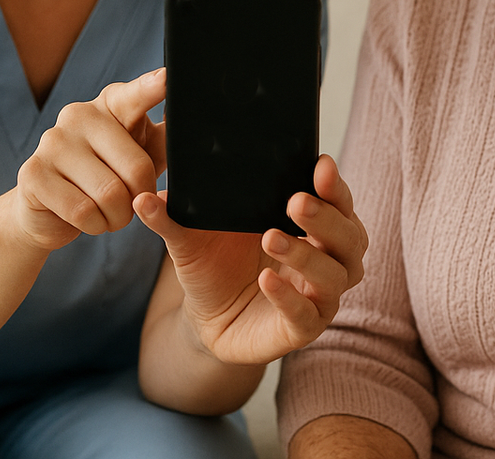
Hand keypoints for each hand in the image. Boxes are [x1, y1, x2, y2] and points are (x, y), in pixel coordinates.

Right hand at [12, 69, 166, 251]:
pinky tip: (91, 219)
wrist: (51, 209)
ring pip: (109, 194)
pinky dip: (95, 225)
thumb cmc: (110, 173)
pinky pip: (82, 211)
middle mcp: (79, 114)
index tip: (167, 77)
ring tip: (113, 213)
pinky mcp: (33, 173)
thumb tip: (203, 122)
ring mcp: (52, 141)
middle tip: (135, 202)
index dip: (152, 88)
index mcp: (112, 103)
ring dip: (119, 217)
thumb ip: (170, 135)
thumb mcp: (145, 151)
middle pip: (135, 167)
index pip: (135, 95)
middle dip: (142, 196)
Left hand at [134, 154, 367, 364]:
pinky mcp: (302, 329)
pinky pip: (307, 314)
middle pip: (349, 236)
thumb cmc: (215, 263)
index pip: (338, 200)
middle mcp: (327, 257)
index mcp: (312, 224)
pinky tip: (266, 279)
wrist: (205, 316)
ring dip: (307, 254)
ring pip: (335, 274)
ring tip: (272, 237)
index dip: (333, 185)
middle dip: (326, 217)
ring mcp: (318, 296)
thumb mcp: (194, 235)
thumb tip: (145, 197)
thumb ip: (175, 216)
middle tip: (296, 200)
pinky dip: (289, 296)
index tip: (319, 164)